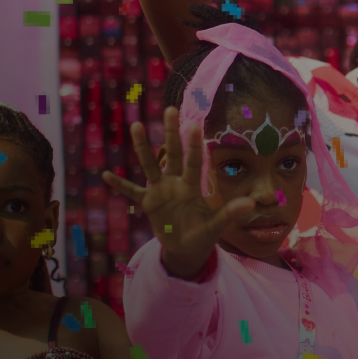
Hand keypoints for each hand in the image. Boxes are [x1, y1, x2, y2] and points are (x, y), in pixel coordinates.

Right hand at [104, 107, 254, 279]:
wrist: (187, 250)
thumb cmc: (203, 235)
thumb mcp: (216, 226)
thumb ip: (229, 213)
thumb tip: (251, 204)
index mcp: (192, 187)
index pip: (193, 162)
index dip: (193, 145)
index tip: (195, 125)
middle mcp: (175, 183)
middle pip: (172, 154)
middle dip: (171, 133)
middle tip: (170, 109)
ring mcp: (160, 191)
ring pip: (150, 165)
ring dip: (143, 148)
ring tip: (136, 126)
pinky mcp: (148, 203)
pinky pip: (131, 191)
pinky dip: (119, 184)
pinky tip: (106, 174)